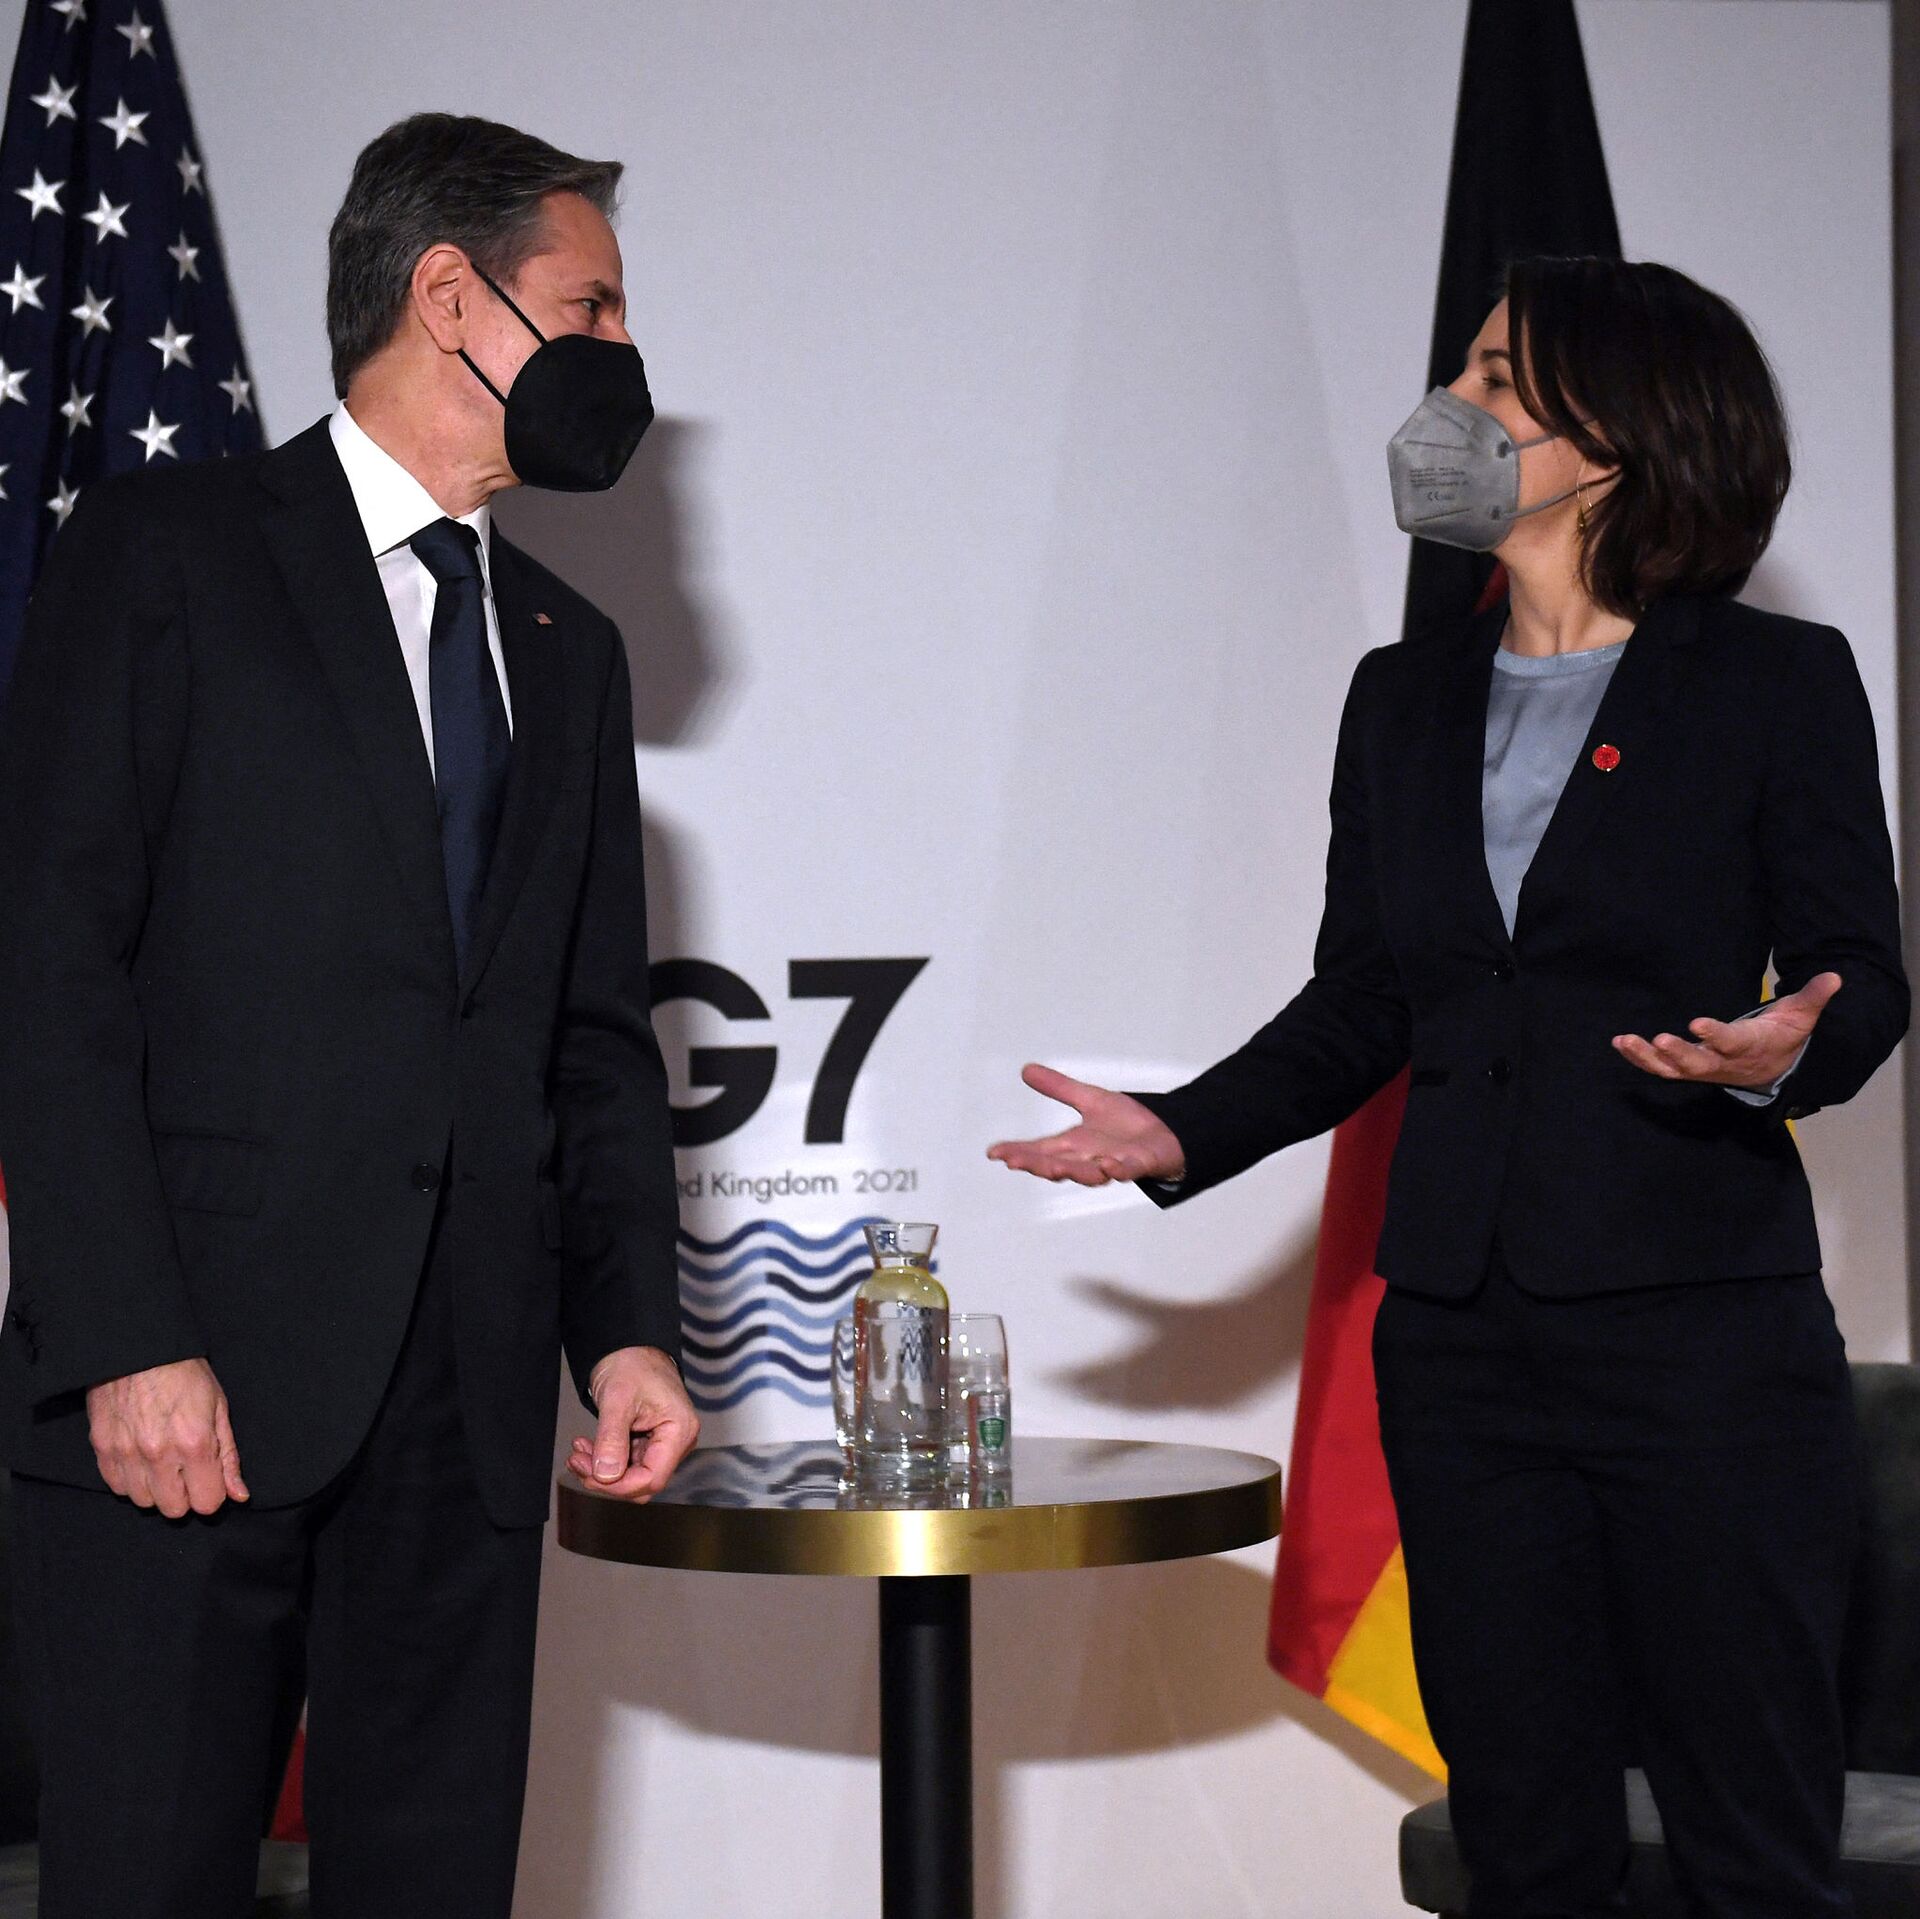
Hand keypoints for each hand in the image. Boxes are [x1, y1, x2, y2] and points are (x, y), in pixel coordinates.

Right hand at [85, 1357, 247, 1517]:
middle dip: (185, 1496)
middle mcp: (159, 1454)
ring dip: (155, 1488)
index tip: (210, 1479)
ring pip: (143, 1501)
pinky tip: (140, 1458)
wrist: (138, 1348)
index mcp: (195, 1443)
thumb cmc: (185, 1374)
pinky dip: (130, 1479)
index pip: (207, 1503)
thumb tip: (239, 1495)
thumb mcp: (219, 1408)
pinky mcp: (102, 1449)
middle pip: (173, 1510)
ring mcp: (126, 1454)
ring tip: (162, 1461)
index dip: (212, 1493)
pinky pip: (116, 1487)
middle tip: (186, 1470)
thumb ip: (228, 1456)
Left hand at [567, 1346, 699, 1500]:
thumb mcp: (617, 1400)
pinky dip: (604, 1459)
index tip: (590, 1475)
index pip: (652, 1478)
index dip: (619, 1485)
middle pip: (642, 1482)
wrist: (629, 1348)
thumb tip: (605, 1475)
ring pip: (632, 1477)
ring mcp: (664, 1443)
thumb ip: (611, 1439)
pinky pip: (627, 1464)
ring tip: (578, 1452)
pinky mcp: (649, 1443)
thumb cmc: (631, 1364)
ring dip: (601, 1470)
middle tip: (577, 1460)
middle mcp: (677, 1442)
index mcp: (679, 1431)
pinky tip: (587, 1446)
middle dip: (606, 1478)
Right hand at [986, 1063, 1186, 1185]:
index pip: (1040, 1150)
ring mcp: (1114, 1164)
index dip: (1018, 1151)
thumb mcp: (1089, 1099)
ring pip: (1089, 1173)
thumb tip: (1027, 1070)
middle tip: (1015, 1161)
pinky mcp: (1139, 1164)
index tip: (994, 1152)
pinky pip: (1127, 1170)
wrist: (1167, 1134)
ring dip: (1074, 1172)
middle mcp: (1090, 1159)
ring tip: (1055, 1168)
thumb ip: (1059, 1088)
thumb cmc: (1128, 1125)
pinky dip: (1118, 1170)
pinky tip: (1108, 1166)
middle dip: (1036, 1165)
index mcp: (1075, 1146)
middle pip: (1058, 1165)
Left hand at [1612, 972, 1839, 1089]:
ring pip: (1672, 1069)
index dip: (1715, 1035)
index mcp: (1749, 1046)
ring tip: (1624, 1041)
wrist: (1776, 1069)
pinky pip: (1661, 1068)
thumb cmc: (1784, 1036)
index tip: (1696, 1023)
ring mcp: (1703, 1068)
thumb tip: (1834, 976)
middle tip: (1657, 1038)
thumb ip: (1813, 997)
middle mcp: (1722, 1062)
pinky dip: (1640, 1059)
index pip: (1731, 1042)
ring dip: (1647, 1057)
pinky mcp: (1688, 1069)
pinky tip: (1620, 1044)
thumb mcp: (1802, 1017)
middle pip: (1697, 1063)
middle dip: (1677, 1053)